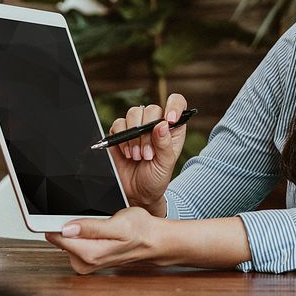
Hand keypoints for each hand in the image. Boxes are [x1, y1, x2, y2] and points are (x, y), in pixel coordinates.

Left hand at [45, 207, 168, 274]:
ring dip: (77, 228)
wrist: (152, 241)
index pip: (57, 237)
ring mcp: (84, 263)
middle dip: (70, 224)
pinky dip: (82, 233)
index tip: (57, 213)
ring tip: (99, 224)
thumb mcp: (120, 224)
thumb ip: (92, 228)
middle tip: (92, 218)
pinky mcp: (86, 260)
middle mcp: (84, 263)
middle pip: (59, 238)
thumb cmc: (141, 231)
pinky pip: (74, 242)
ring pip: (66, 239)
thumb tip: (66, 229)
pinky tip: (98, 230)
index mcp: (90, 254)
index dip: (55, 222)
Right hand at [108, 94, 187, 215]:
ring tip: (137, 156)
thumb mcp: (165, 164)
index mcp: (173, 128)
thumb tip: (162, 124)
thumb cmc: (156, 178)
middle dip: (147, 133)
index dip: (174, 106)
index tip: (169, 120)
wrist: (137, 192)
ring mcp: (137, 127)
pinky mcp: (120, 132)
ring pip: (133, 113)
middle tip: (147, 154)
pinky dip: (122, 138)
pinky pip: (118, 124)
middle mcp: (155, 123)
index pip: (177, 102)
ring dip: (134, 136)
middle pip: (151, 109)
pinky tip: (127, 153)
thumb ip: (165, 145)